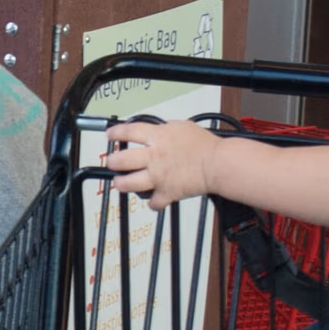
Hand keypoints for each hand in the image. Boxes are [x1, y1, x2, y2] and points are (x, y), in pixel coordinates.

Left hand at [103, 120, 218, 209]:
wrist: (218, 163)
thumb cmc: (204, 145)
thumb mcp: (181, 126)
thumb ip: (163, 129)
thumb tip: (154, 130)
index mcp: (157, 137)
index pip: (127, 132)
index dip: (114, 133)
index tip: (110, 135)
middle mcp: (154, 157)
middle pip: (121, 160)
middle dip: (112, 162)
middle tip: (113, 162)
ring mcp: (158, 176)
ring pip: (128, 184)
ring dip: (122, 183)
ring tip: (121, 182)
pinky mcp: (167, 193)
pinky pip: (153, 203)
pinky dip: (152, 203)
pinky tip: (152, 199)